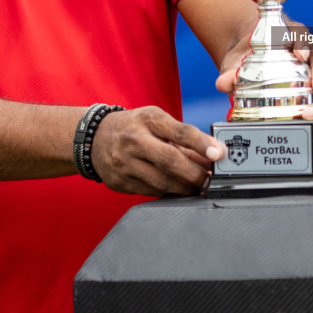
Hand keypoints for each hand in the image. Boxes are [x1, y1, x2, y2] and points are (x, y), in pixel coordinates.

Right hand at [90, 106, 225, 195]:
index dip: (201, 144)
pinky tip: (178, 190)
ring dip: (185, 187)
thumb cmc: (134, 127)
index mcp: (148, 120)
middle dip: (195, 174)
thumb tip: (212, 155)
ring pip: (162, 182)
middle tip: (211, 179)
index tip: (219, 154)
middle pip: (170, 161)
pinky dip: (168, 192)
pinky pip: (150, 192)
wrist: (94, 138)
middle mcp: (134, 140)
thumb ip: (183, 138)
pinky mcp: (120, 182)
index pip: (179, 132)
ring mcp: (124, 163)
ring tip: (198, 186)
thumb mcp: (156, 121)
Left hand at [214, 19, 312, 98]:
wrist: (248, 56)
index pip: (298, 33)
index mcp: (286, 31)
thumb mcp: (236, 59)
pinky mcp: (312, 74)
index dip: (302, 44)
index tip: (300, 55)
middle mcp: (303, 43)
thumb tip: (223, 83)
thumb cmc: (246, 53)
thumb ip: (229, 70)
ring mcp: (310, 59)